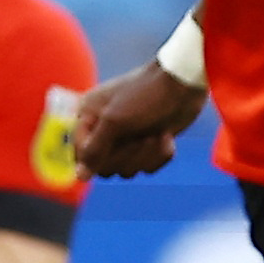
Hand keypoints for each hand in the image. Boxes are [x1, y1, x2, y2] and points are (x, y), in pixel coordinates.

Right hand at [72, 60, 206, 177]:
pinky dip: (160, 155)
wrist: (183, 85)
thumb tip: (80, 177)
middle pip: (104, 167)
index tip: (116, 144)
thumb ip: (94, 150)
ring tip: (155, 134)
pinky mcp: (147, 145)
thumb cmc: (144, 95)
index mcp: (87, 117)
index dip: (98, 156)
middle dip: (129, 154)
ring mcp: (126, 139)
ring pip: (128, 169)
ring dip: (146, 155)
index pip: (81, 155)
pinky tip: (166, 136)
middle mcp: (103, 129)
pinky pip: (147, 167)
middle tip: (142, 136)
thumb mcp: (114, 122)